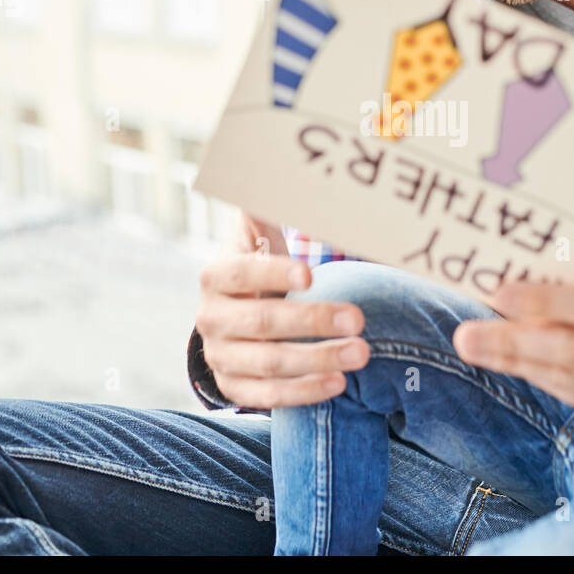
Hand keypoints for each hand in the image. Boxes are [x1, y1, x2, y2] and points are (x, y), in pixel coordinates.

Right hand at [193, 213, 368, 408]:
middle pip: (262, 322)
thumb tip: (281, 177)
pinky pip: (268, 397)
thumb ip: (263, 212)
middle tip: (358, 318)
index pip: (241, 274)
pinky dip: (304, 392)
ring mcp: (222, 357)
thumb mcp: (255, 239)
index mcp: (216, 277)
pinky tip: (339, 383)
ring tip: (361, 353)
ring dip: (318, 360)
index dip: (273, 273)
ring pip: (269, 364)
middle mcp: (211, 319)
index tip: (311, 272)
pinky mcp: (234, 388)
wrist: (232, 318)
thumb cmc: (257, 270)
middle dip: (312, 321)